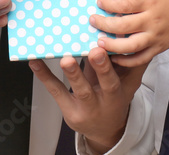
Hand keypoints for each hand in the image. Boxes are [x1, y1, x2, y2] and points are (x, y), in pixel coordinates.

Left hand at [29, 48, 147, 152]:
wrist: (104, 129)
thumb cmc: (114, 99)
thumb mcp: (128, 84)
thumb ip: (129, 63)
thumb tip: (132, 37)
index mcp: (118, 94)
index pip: (117, 79)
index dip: (111, 65)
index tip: (105, 48)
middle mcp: (103, 102)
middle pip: (104, 85)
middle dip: (100, 68)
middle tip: (94, 51)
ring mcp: (85, 108)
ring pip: (79, 89)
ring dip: (73, 73)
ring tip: (66, 59)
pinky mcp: (68, 110)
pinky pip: (57, 91)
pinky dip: (45, 76)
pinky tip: (35, 63)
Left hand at [91, 0, 168, 66]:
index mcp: (151, 1)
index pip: (126, 3)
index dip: (109, 4)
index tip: (99, 2)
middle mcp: (152, 20)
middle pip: (124, 26)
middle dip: (104, 24)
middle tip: (92, 20)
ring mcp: (155, 36)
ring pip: (131, 46)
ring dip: (112, 46)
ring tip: (99, 42)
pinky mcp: (157, 48)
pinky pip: (141, 58)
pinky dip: (126, 61)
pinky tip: (114, 57)